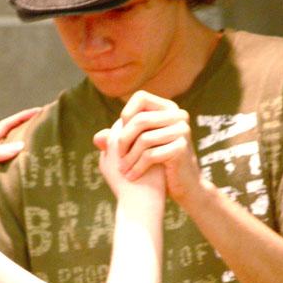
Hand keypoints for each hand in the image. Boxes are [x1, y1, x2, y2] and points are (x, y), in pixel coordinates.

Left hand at [96, 90, 202, 204]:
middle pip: (140, 120)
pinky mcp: (182, 148)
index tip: (120, 135)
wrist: (185, 185)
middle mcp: (178, 115)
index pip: (141, 97)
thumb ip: (117, 140)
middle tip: (117, 158)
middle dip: (123, 141)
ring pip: (144, 139)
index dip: (126, 113)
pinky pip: (151, 155)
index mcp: (168, 108)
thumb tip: (97, 138)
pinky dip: (137, 167)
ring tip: (122, 170)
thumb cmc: (159, 163)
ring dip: (129, 158)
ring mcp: (182, 131)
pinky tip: (131, 176)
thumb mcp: (138, 147)